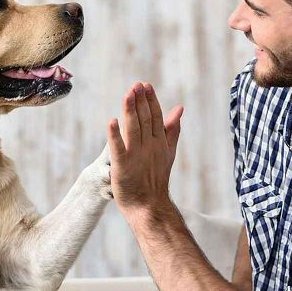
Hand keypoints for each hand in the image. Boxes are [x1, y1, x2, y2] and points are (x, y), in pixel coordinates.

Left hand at [106, 82, 183, 219]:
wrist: (149, 205)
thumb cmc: (155, 178)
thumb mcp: (167, 151)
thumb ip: (172, 129)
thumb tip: (179, 108)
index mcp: (158, 141)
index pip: (155, 116)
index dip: (150, 100)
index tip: (145, 86)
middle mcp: (149, 146)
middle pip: (144, 119)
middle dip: (140, 101)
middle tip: (136, 85)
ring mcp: (136, 156)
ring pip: (133, 129)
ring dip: (130, 111)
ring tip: (127, 95)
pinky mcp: (122, 166)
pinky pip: (118, 149)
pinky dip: (115, 135)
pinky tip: (112, 122)